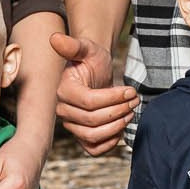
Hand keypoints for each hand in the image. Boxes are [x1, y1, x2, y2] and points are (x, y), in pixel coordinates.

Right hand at [52, 32, 136, 154]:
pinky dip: (109, 143)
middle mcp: (63, 110)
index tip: (130, 90)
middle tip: (134, 100)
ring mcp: (72, 125)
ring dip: (117, 126)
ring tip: (130, 112)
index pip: (89, 102)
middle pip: (92, 120)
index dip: (113, 98)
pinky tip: (121, 128)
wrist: (96, 72)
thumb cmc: (93, 59)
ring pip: (93, 136)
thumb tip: (54, 38)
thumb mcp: (87, 48)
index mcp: (64, 91)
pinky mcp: (81, 136)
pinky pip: (93, 149)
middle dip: (118, 111)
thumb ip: (73, 45)